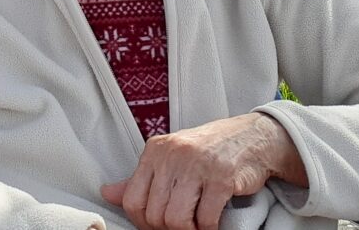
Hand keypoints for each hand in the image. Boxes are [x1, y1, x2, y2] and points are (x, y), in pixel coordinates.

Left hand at [100, 113, 307, 229]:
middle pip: (155, 214)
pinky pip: (206, 219)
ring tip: (197, 225)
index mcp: (155, 150)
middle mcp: (173, 154)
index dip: (143, 222)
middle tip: (183, 226)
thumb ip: (141, 179)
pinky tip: (213, 221)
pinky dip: (209, 228)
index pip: (133, 200)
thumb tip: (107, 193)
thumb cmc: (208, 152)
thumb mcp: (170, 159)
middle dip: (168, 229)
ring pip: (176, 219)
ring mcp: (197, 164)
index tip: (158, 225)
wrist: (251, 137)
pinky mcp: (221, 177)